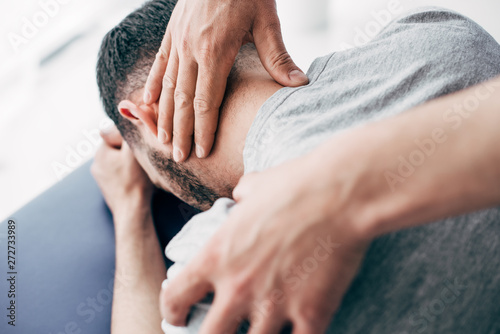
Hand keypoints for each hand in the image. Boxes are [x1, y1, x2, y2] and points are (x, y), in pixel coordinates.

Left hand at [91, 125, 153, 222]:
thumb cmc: (134, 181)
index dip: (130, 139)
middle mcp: (96, 164)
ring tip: (140, 171)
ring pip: (118, 162)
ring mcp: (100, 178)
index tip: (140, 146)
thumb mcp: (133, 152)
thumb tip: (126, 115)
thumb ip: (128, 133)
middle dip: (129, 151)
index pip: (115, 135)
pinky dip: (127, 175)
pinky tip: (136, 181)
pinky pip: (118, 175)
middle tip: (142, 158)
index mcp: (100, 152)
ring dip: (128, 164)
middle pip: (117, 149)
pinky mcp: (107, 189)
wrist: (131, 211)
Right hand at [143, 0, 307, 161]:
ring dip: (164, 116)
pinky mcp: (172, 31)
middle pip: (183, 101)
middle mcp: (191, 50)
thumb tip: (299, 85)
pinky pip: (160, 64)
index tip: (202, 152)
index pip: (206, 102)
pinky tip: (147, 103)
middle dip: (181, 132)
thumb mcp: (267, 20)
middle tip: (179, 158)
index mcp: (215, 52)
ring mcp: (178, 40)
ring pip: (167, 87)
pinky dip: (153, 85)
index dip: (204, 130)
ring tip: (162, 140)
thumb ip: (278, 57)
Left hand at [159, 152, 371, 333]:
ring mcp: (274, 305)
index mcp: (217, 256)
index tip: (178, 317)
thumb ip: (240, 195)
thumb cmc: (295, 184)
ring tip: (259, 332)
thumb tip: (241, 195)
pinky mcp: (311, 314)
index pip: (174, 298)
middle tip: (217, 331)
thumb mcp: (255, 185)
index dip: (172, 312)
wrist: (340, 193)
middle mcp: (238, 287)